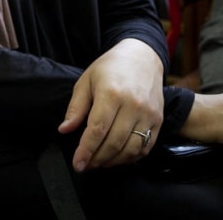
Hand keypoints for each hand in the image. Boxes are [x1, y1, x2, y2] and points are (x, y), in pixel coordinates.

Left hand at [59, 38, 163, 171]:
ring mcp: (149, 114)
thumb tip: (64, 130)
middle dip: (97, 159)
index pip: (97, 129)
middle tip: (86, 165)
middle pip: (114, 143)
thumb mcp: (86, 81)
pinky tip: (117, 158)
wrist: (142, 57)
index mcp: (111, 94)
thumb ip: (76, 107)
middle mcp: (133, 106)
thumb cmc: (109, 68)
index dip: (86, 150)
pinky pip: (146, 147)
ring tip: (99, 163)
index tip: (77, 164)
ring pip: (131, 149)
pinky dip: (131, 157)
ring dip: (113, 161)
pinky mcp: (159, 120)